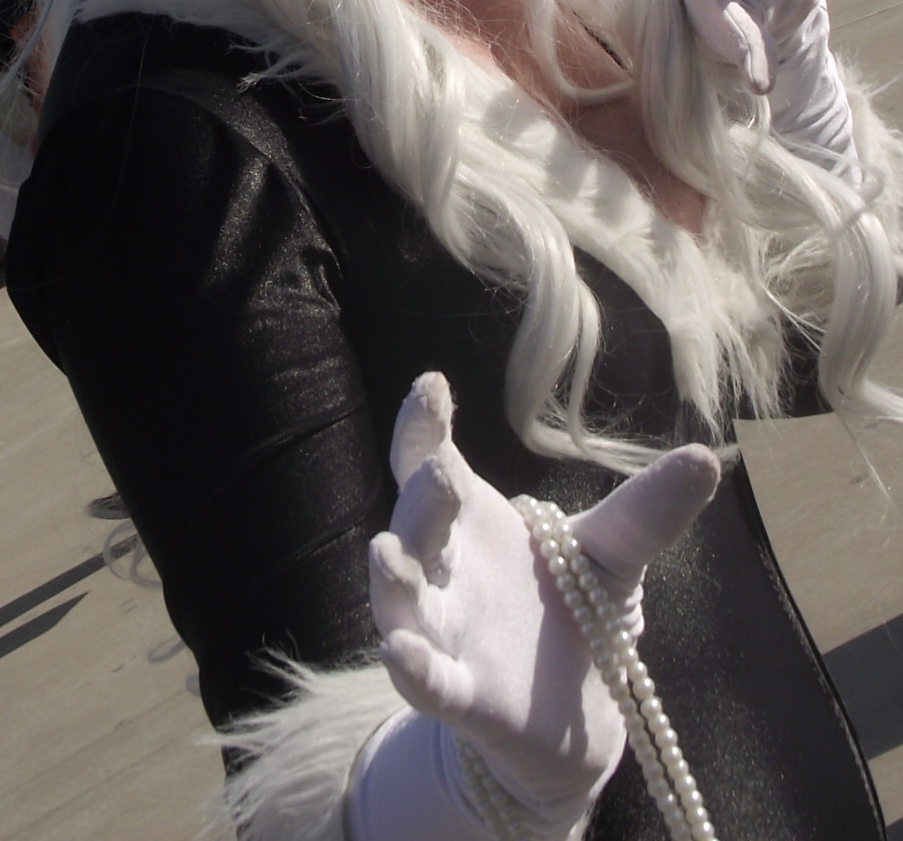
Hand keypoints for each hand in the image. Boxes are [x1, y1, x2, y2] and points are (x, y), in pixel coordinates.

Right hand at [369, 375, 719, 826]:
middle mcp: (444, 568)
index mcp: (470, 518)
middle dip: (423, 499)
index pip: (429, 460)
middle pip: (416, 523)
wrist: (576, 708)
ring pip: (403, 600)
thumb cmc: (575, 607)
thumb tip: (708, 457)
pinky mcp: (461, 696)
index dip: (422, 424)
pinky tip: (402, 654)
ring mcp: (445, 631)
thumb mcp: (615, 553)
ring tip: (387, 553)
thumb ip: (648, 512)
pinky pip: (427, 682)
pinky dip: (412, 668)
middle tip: (443, 473)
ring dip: (392, 578)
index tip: (434, 386)